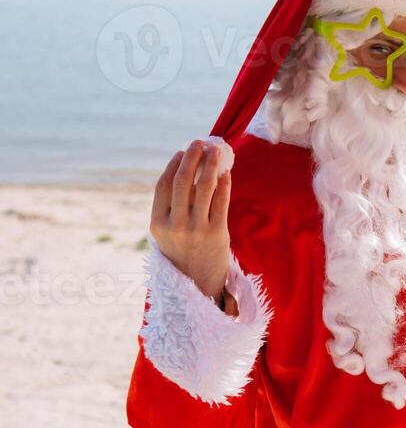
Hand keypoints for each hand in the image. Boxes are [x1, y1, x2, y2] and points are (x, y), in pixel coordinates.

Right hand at [150, 140, 231, 302]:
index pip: (164, 185)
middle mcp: (175, 226)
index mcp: (158, 223)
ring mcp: (197, 229)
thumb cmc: (183, 252)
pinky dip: (224, 182)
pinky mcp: (217, 233)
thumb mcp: (167, 232)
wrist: (198, 284)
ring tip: (216, 151)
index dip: (174, 165)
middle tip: (200, 143)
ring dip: (211, 164)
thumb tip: (185, 167)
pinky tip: (226, 172)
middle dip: (192, 157)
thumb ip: (171, 205)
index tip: (182, 151)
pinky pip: (222, 200)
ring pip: (205, 187)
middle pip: (183, 181)